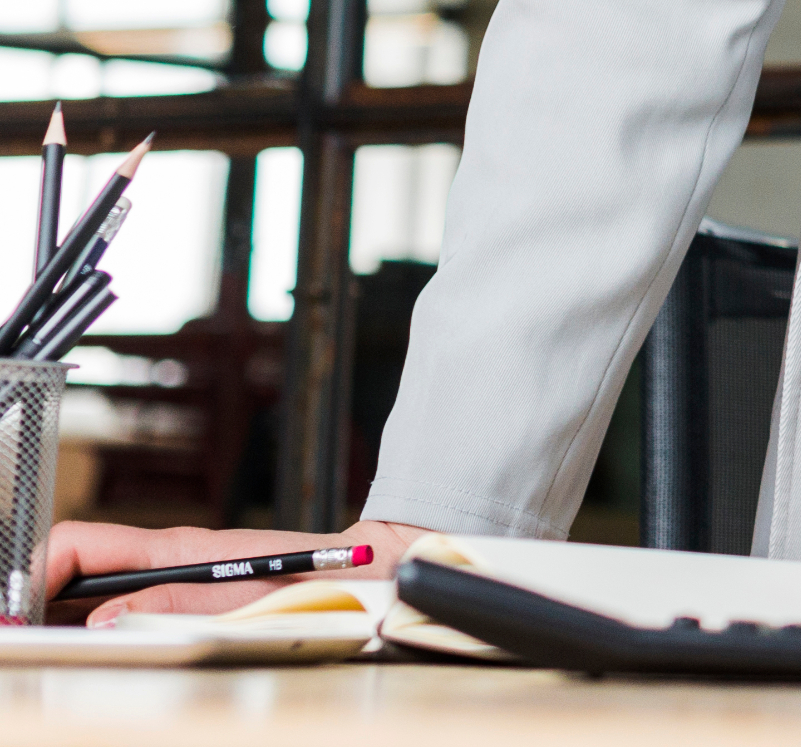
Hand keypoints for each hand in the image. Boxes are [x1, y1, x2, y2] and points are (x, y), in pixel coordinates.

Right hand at [34, 517, 429, 623]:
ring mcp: (176, 575)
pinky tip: (90, 647)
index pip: (78, 546)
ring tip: (43, 645)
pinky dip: (97, 625)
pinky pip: (127, 606)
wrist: (373, 573)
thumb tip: (112, 619)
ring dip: (63, 617)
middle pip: (76, 569)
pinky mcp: (190, 593)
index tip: (16, 614)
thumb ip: (179, 605)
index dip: (36, 575)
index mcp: (174, 549)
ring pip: (96, 590)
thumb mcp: (249, 599)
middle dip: (37, 600)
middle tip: (21, 637)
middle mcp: (167, 557)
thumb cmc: (320, 581)